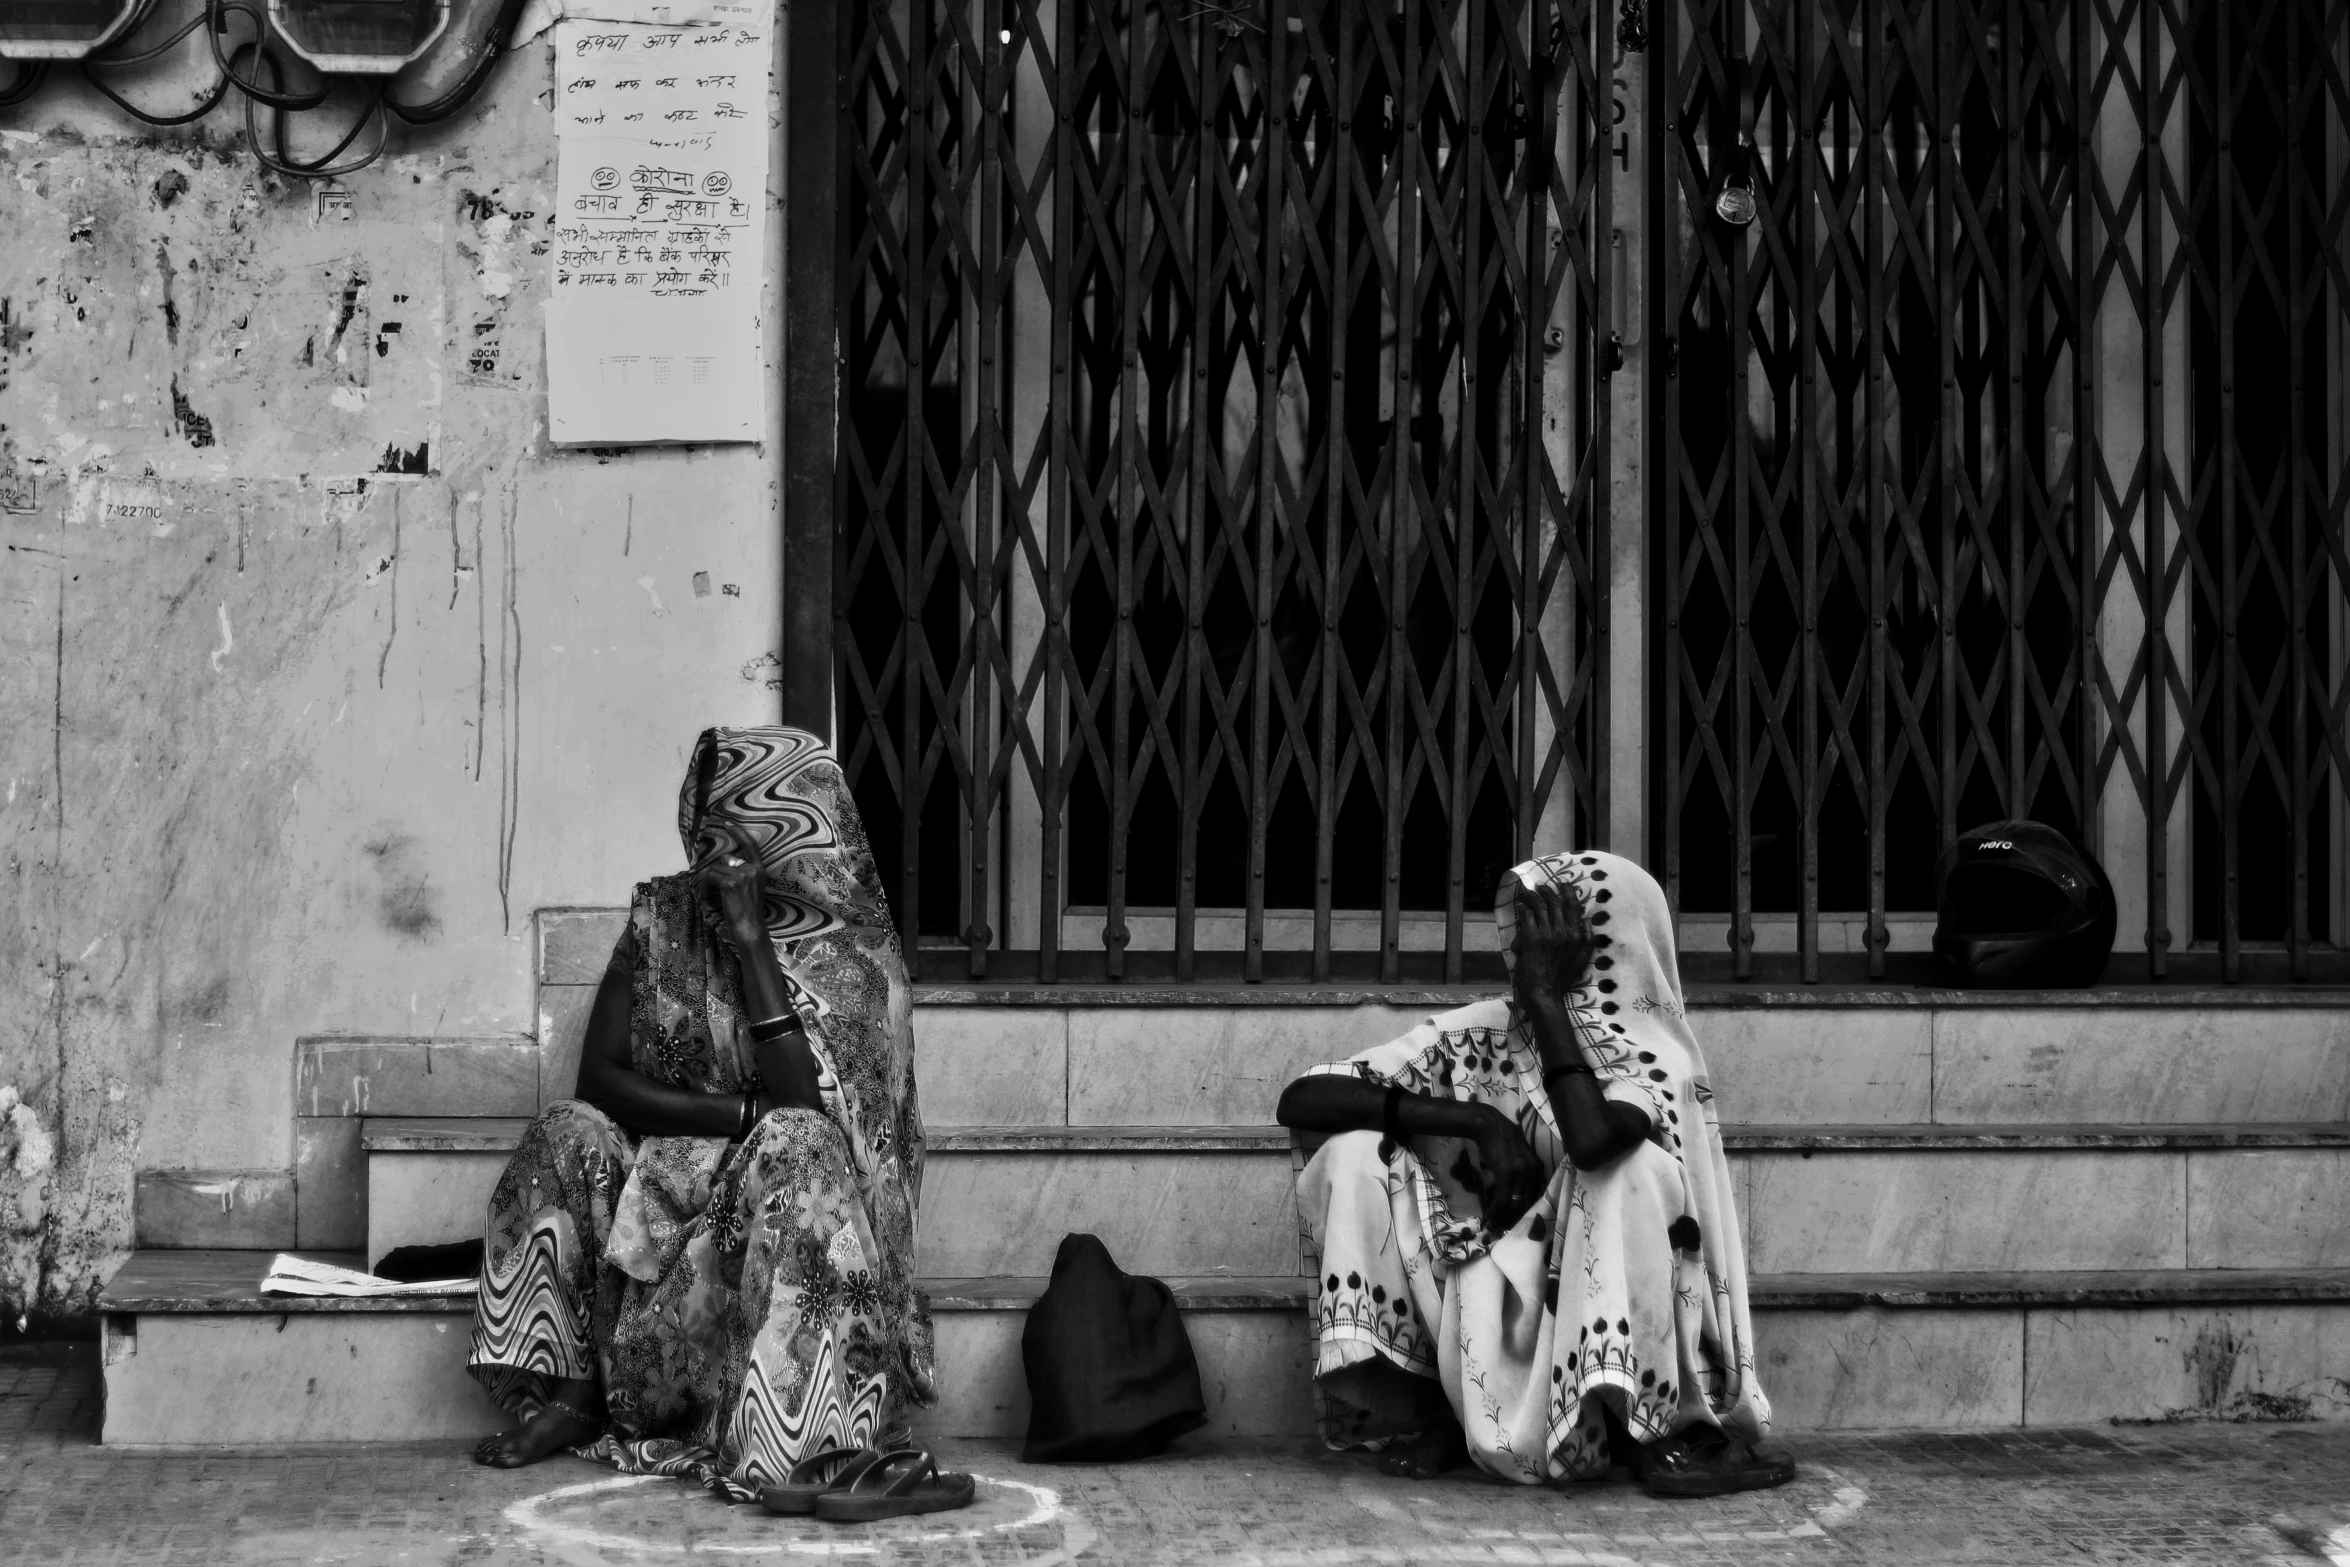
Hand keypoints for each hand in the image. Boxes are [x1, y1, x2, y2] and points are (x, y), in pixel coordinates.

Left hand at [694, 826, 768, 945]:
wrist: (751, 929)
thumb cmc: (748, 913)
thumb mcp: (751, 889)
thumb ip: (743, 875)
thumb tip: (723, 865)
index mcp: (760, 870)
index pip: (751, 845)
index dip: (739, 832)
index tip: (727, 823)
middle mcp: (752, 869)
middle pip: (725, 859)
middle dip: (715, 872)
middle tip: (711, 887)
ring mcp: (742, 875)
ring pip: (714, 870)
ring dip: (707, 883)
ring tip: (709, 896)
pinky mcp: (730, 883)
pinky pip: (710, 878)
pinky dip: (705, 889)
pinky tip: (707, 899)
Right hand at [1473, 1106, 1549, 1237]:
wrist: (1489, 1125)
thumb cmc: (1500, 1137)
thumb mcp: (1518, 1153)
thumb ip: (1523, 1169)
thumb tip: (1517, 1189)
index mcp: (1538, 1166)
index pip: (1534, 1195)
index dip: (1524, 1210)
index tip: (1513, 1219)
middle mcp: (1533, 1170)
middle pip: (1527, 1203)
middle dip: (1514, 1218)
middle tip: (1503, 1226)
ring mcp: (1521, 1172)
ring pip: (1515, 1204)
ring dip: (1504, 1217)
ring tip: (1494, 1224)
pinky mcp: (1507, 1174)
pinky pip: (1504, 1200)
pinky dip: (1496, 1210)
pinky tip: (1490, 1215)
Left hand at [1510, 879, 1594, 1009]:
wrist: (1545, 992)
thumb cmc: (1563, 978)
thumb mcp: (1583, 959)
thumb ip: (1588, 939)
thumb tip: (1587, 920)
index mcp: (1576, 936)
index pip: (1573, 907)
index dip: (1568, 893)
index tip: (1563, 885)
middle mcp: (1563, 932)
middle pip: (1556, 904)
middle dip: (1548, 891)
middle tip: (1542, 886)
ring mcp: (1546, 935)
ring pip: (1540, 907)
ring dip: (1534, 896)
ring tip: (1530, 892)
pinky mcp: (1531, 939)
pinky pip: (1527, 917)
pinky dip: (1523, 908)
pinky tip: (1520, 905)